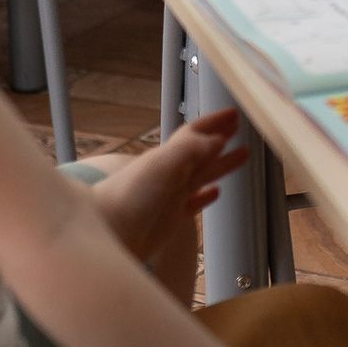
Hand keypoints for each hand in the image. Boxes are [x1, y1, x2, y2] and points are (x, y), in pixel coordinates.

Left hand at [75, 108, 248, 262]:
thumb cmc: (126, 198)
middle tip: (239, 127)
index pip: (196, 132)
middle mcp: (170, 174)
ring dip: (221, 163)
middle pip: (202, 150)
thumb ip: (190, 150)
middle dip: (220, 137)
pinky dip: (206, 196)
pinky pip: (193, 203)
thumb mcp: (162, 166)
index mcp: (168, 157)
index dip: (214, 122)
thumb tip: (218, 139)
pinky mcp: (169, 219)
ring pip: (203, 174)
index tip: (233, 114)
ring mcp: (170, 196)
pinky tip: (214, 193)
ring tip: (242, 154)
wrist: (106, 232)